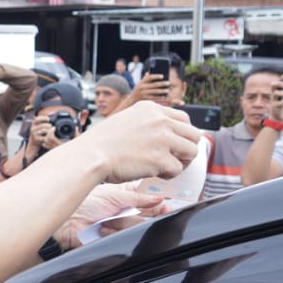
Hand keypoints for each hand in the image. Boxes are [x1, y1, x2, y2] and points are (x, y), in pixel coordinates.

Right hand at [27, 115, 60, 152]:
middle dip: (47, 125)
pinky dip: (48, 136)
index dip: (43, 118)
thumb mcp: (40, 124)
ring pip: (42, 131)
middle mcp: (33, 128)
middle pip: (41, 125)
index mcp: (34, 123)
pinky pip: (43, 137)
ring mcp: (34, 134)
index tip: (49, 119)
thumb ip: (45, 119)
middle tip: (51, 125)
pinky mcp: (36, 139)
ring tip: (52, 130)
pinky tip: (50, 135)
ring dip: (48, 130)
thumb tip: (52, 113)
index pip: (37, 119)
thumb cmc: (39, 131)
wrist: (34, 141)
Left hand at [55, 185, 166, 248]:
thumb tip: (160, 198)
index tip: (167, 200)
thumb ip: (138, 198)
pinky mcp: (117, 238)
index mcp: (126, 195)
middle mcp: (126, 209)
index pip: (149, 196)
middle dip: (151, 212)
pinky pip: (127, 237)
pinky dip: (116, 232)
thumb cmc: (84, 204)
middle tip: (154, 210)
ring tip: (109, 219)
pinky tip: (103, 228)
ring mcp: (122, 224)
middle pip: (150, 212)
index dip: (159, 199)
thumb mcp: (114, 196)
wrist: (66, 223)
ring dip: (125, 222)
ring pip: (139, 224)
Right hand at [80, 101, 200, 182]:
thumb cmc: (101, 143)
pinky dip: (168, 174)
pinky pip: (177, 169)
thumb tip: (165, 133)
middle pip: (193, 134)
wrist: (90, 156)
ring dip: (181, 161)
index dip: (182, 134)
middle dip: (186, 148)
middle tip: (174, 158)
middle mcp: (159, 120)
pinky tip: (154, 173)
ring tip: (165, 167)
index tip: (175, 144)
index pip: (183, 118)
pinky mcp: (160, 158)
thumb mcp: (125, 120)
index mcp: (150, 109)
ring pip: (191, 151)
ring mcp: (162, 138)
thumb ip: (146, 122)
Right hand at [127, 72, 170, 104]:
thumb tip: (152, 71)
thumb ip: (146, 77)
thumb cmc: (139, 88)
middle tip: (168, 83)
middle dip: (162, 84)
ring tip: (167, 90)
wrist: (132, 97)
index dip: (156, 76)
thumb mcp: (141, 82)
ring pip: (154, 92)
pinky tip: (164, 96)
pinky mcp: (144, 98)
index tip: (162, 76)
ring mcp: (143, 93)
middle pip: (154, 85)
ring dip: (162, 91)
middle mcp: (142, 87)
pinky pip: (153, 98)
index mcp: (142, 81)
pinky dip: (159, 97)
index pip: (149, 77)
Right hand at [268, 76, 282, 122]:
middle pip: (273, 85)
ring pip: (276, 93)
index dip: (282, 78)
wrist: (280, 117)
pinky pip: (278, 102)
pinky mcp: (274, 106)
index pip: (279, 82)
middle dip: (280, 84)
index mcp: (279, 91)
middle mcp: (274, 94)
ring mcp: (273, 100)